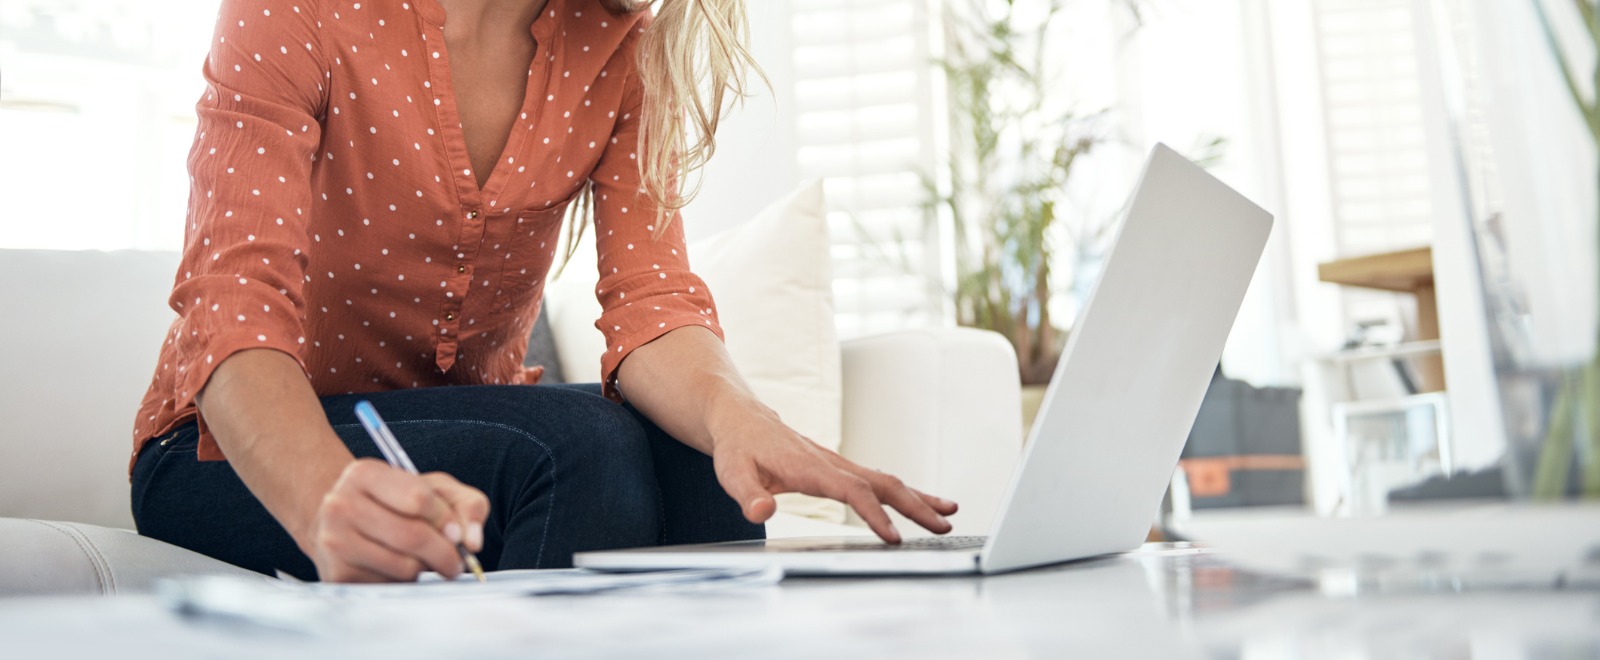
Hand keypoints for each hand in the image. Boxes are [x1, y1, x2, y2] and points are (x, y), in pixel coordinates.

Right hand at [304, 459, 489, 581]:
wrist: (346, 525)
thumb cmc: (397, 504)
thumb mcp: (435, 490)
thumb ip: (467, 504)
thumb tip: (472, 541)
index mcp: (365, 474)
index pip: (418, 498)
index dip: (447, 519)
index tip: (457, 533)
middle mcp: (341, 504)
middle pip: (412, 536)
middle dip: (445, 553)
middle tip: (456, 562)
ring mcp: (334, 540)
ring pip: (404, 566)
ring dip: (425, 568)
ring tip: (424, 560)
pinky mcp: (336, 574)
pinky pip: (389, 585)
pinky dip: (404, 582)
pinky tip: (399, 568)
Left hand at [710, 405, 958, 542]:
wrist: (741, 419)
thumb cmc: (737, 447)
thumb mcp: (731, 474)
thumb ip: (748, 495)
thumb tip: (760, 513)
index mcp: (810, 466)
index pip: (852, 491)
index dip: (874, 515)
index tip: (894, 538)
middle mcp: (831, 463)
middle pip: (882, 483)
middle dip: (915, 506)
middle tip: (943, 528)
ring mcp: (839, 464)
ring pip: (886, 480)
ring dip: (918, 499)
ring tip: (949, 517)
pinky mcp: (840, 469)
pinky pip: (877, 481)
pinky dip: (904, 493)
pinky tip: (922, 505)